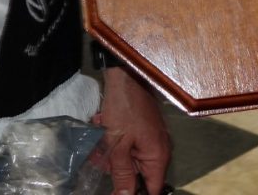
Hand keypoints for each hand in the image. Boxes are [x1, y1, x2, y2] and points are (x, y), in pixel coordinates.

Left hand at [95, 66, 170, 194]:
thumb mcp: (118, 145)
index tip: (116, 191)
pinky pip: (129, 145)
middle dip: (117, 170)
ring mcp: (151, 139)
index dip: (134, 194)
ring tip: (98, 141)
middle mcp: (159, 150)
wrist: (125, 75)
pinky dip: (115, 142)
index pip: (153, 189)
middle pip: (139, 175)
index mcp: (158, 157)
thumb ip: (122, 173)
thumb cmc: (124, 109)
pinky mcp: (142, 130)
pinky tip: (103, 129)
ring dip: (112, 154)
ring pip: (130, 159)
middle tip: (100, 160)